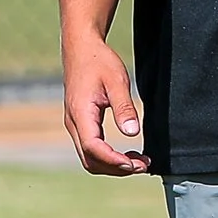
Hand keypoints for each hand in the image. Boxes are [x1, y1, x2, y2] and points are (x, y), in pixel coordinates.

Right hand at [62, 36, 148, 175]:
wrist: (81, 49)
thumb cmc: (99, 61)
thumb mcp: (117, 80)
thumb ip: (124, 107)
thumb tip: (132, 133)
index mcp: (80, 114)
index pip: (93, 148)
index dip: (114, 160)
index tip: (136, 163)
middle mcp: (74, 124)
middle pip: (90, 160)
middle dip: (117, 168)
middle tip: (144, 165)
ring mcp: (75, 125)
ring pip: (90, 159)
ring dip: (113, 165)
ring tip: (139, 161)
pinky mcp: (80, 125)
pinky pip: (91, 149)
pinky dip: (109, 157)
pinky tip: (127, 154)